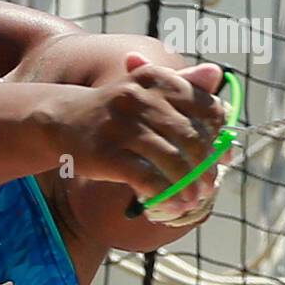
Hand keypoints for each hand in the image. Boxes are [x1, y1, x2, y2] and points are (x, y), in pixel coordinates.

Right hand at [50, 53, 227, 215]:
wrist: (63, 119)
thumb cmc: (117, 110)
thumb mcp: (149, 89)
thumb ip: (186, 86)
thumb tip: (222, 84)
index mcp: (157, 79)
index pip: (205, 108)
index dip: (218, 136)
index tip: (221, 156)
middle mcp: (140, 97)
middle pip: (191, 138)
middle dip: (206, 167)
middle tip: (210, 185)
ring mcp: (122, 125)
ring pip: (173, 160)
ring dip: (189, 186)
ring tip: (194, 199)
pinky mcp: (107, 153)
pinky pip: (147, 178)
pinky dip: (164, 195)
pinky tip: (171, 205)